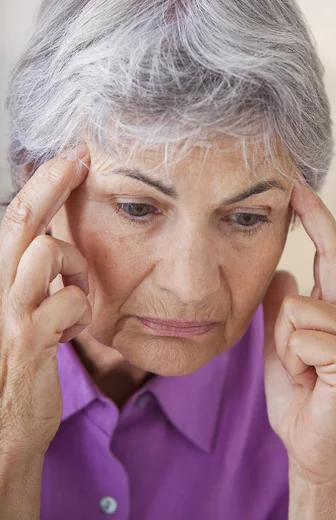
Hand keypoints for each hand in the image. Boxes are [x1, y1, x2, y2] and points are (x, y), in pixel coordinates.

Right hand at [0, 145, 90, 456]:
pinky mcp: (28, 341)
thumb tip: (52, 241)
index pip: (15, 217)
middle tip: (78, 161)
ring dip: (75, 266)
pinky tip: (71, 328)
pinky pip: (67, 301)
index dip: (42, 182)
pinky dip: (79, 309)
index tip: (70, 159)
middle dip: (52, 183)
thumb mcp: (20, 311)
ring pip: (47, 252)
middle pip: (22, 220)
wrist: (4, 425)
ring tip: (75, 290)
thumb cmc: (17, 363)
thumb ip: (34, 277)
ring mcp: (9, 313)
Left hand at [263, 180, 335, 485]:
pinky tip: (307, 378)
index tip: (298, 186)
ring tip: (298, 366)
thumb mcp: (280, 339)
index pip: (331, 250)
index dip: (316, 216)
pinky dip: (291, 360)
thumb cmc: (299, 388)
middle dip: (313, 227)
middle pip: (328, 257)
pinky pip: (299, 338)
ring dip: (283, 343)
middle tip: (295, 204)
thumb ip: (280, 306)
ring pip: (295, 308)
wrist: (309, 440)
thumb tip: (282, 272)